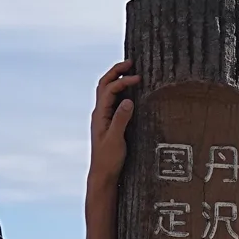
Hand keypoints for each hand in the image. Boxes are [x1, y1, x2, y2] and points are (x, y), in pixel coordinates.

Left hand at [87, 60, 136, 185]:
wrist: (102, 175)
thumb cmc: (108, 160)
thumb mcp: (116, 140)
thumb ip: (121, 119)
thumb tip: (128, 100)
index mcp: (99, 115)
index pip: (109, 89)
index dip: (123, 81)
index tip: (139, 78)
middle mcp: (100, 113)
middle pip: (104, 85)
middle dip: (116, 72)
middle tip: (131, 63)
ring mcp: (103, 118)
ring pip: (108, 92)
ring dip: (117, 80)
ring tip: (131, 72)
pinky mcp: (109, 124)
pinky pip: (113, 102)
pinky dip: (121, 92)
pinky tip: (131, 93)